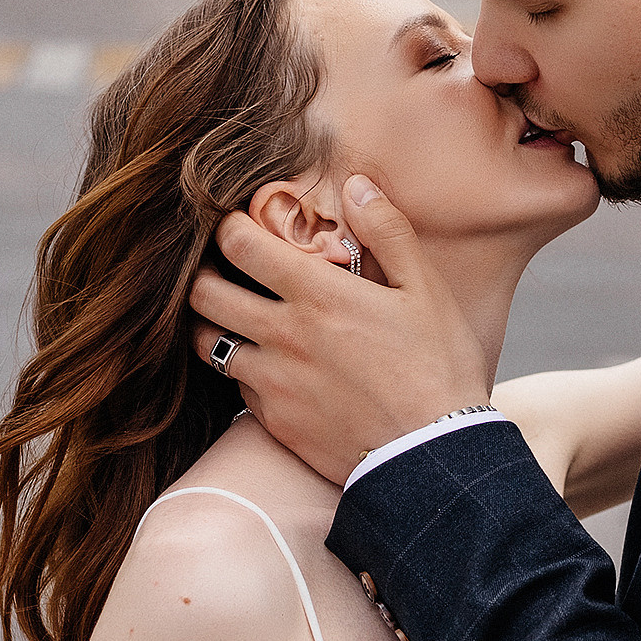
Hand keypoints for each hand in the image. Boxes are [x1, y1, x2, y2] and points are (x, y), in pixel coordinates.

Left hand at [192, 182, 487, 487]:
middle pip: (203, 294)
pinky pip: (237, 387)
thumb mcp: (425, 290)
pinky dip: (245, 371)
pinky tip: (271, 366)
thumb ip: (388, 230)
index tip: (236, 225)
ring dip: (215, 325)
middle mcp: (284, 335)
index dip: (227, 226)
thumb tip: (357, 184)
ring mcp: (273, 382)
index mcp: (318, 294)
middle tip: (223, 271)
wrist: (431, 456)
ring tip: (237, 317)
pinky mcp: (274, 421)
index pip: (238, 244)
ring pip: (209, 344)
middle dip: (204, 274)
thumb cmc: (437, 368)